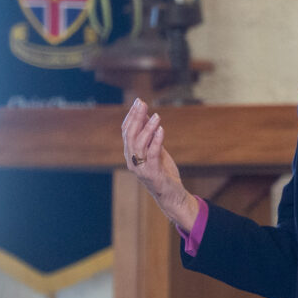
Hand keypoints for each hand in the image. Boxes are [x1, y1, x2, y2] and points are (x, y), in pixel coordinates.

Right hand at [121, 98, 199, 233]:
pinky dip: (156, 141)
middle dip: (136, 117)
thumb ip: (150, 135)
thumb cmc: (163, 171)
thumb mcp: (156, 150)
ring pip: (139, 144)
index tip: (138, 102)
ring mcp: (140, 168)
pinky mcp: (152, 173)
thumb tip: (146, 115)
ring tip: (156, 116)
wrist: (171, 195)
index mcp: (131, 154)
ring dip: (147, 128)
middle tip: (142, 103)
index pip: (126, 131)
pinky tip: (161, 130)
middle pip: (130, 135)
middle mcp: (132, 160)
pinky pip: (152, 154)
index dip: (131, 116)